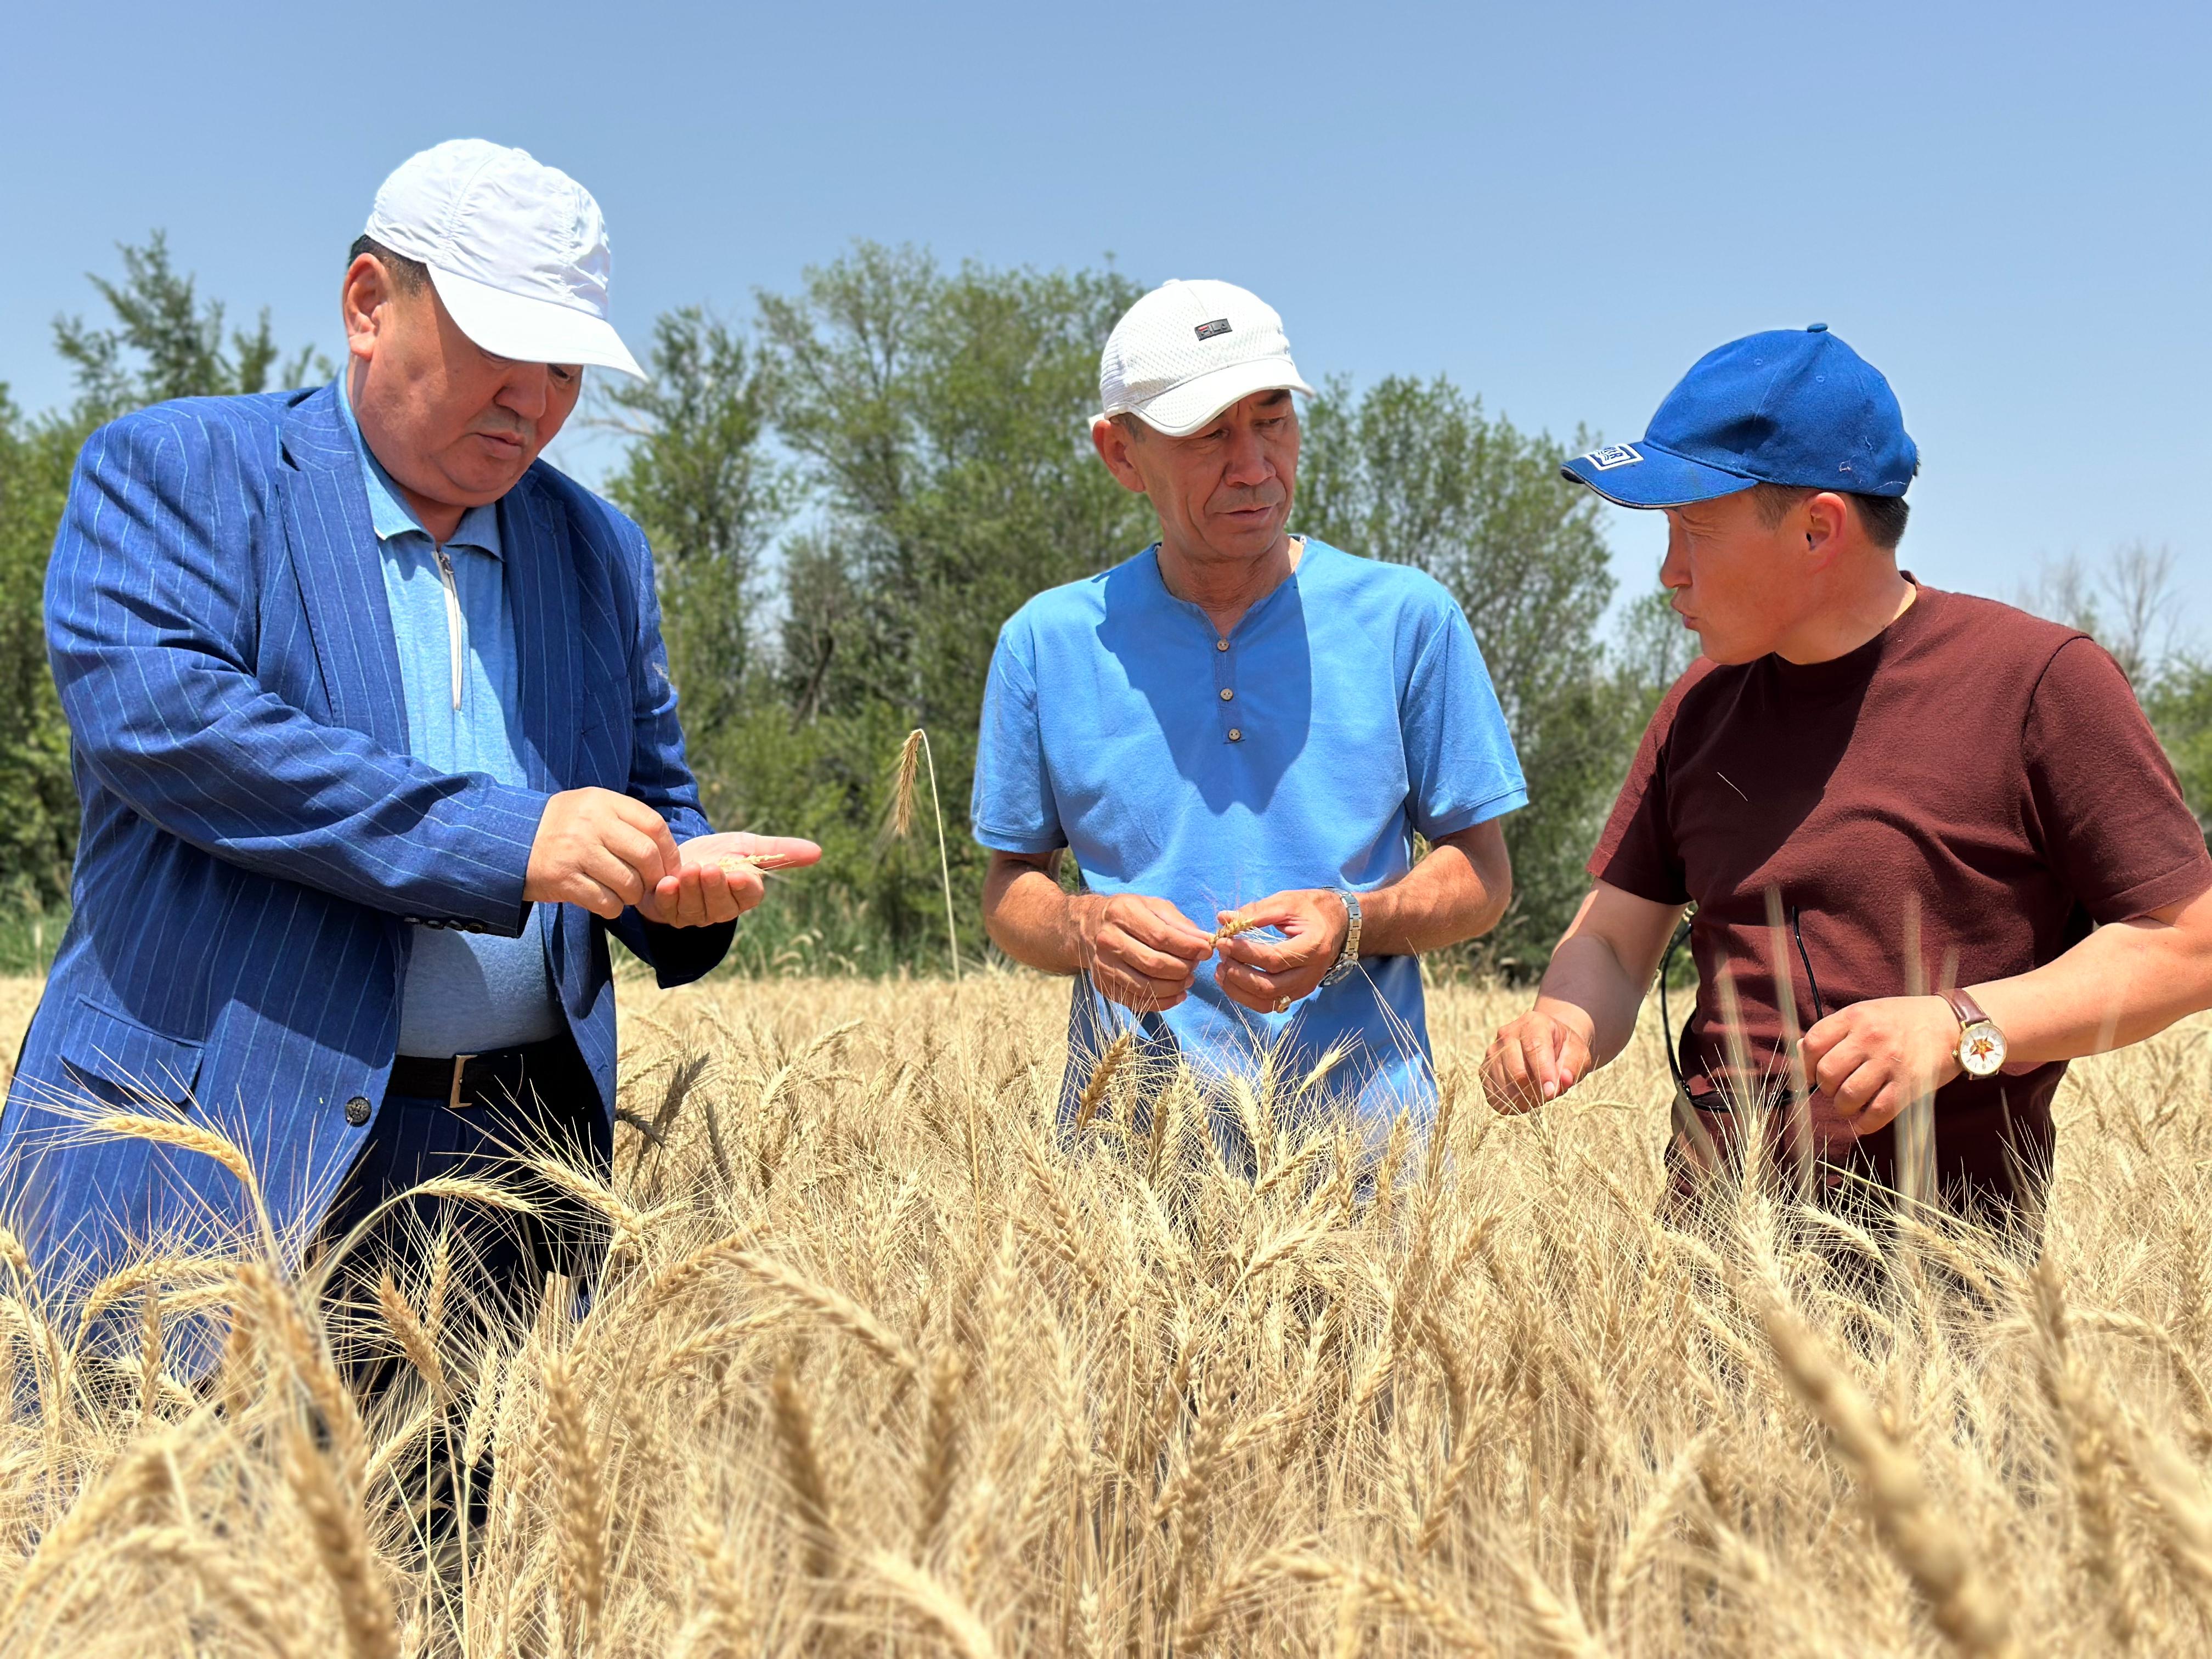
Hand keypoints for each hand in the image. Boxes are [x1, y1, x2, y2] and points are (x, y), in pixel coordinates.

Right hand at [526, 788, 682, 919]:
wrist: (509, 842)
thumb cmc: (562, 828)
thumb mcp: (591, 808)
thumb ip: (626, 821)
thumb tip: (667, 852)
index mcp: (602, 802)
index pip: (654, 825)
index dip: (669, 851)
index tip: (669, 867)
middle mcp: (590, 823)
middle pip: (645, 855)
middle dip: (655, 877)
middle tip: (649, 885)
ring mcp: (575, 851)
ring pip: (628, 883)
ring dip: (633, 895)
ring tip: (624, 893)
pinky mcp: (562, 879)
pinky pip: (606, 902)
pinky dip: (613, 908)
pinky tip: (606, 902)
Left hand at [636, 832, 823, 927]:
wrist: (679, 855)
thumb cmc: (717, 852)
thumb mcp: (747, 845)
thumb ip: (779, 851)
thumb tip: (819, 852)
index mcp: (743, 895)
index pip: (749, 896)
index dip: (745, 887)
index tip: (740, 873)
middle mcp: (720, 910)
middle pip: (722, 906)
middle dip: (715, 887)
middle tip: (708, 868)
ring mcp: (695, 915)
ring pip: (696, 910)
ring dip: (692, 890)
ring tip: (688, 869)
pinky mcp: (670, 913)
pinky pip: (670, 910)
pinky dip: (668, 897)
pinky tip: (667, 882)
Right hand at [1075, 893, 1214, 1012]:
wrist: (1089, 927)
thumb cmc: (1129, 914)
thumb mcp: (1154, 907)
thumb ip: (1180, 924)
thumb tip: (1205, 942)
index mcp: (1122, 913)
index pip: (1161, 936)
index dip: (1188, 947)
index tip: (1206, 950)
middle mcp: (1108, 940)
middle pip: (1154, 963)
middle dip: (1183, 968)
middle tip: (1196, 967)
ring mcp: (1103, 965)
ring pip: (1146, 986)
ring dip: (1174, 987)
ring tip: (1188, 980)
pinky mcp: (1103, 985)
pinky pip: (1137, 1001)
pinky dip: (1163, 1003)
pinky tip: (1177, 994)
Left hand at [1211, 890, 1348, 1013]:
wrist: (1337, 925)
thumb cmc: (1311, 910)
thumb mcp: (1286, 902)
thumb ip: (1255, 912)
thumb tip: (1223, 919)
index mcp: (1313, 947)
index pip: (1274, 959)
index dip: (1245, 953)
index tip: (1223, 941)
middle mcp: (1311, 974)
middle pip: (1269, 986)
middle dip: (1237, 973)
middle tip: (1221, 954)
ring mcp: (1304, 988)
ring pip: (1266, 1001)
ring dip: (1237, 988)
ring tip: (1220, 969)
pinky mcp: (1296, 994)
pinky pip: (1268, 1004)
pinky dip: (1245, 996)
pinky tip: (1230, 980)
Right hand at [1481, 1008, 1595, 1112]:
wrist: (1545, 1044)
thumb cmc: (1564, 1049)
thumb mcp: (1578, 1053)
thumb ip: (1572, 1066)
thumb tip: (1562, 1081)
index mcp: (1532, 1023)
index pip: (1534, 1048)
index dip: (1544, 1073)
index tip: (1552, 1092)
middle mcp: (1507, 1034)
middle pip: (1516, 1071)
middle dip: (1535, 1090)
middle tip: (1549, 1094)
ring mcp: (1492, 1052)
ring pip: (1505, 1087)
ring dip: (1525, 1099)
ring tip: (1539, 1093)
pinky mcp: (1484, 1070)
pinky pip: (1495, 1096)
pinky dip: (1512, 1103)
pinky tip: (1525, 1096)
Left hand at [1796, 995, 1960, 1148]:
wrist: (1953, 1024)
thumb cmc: (1905, 1020)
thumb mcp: (1868, 1012)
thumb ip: (1836, 1030)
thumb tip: (1801, 1051)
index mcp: (1856, 1016)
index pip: (1814, 1043)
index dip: (1806, 1064)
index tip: (1813, 1074)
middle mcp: (1871, 1037)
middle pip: (1828, 1073)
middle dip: (1826, 1088)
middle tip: (1836, 1089)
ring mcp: (1891, 1062)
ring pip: (1849, 1096)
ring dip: (1843, 1107)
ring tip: (1850, 1104)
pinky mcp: (1910, 1085)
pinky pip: (1878, 1112)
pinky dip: (1865, 1123)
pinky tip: (1864, 1122)